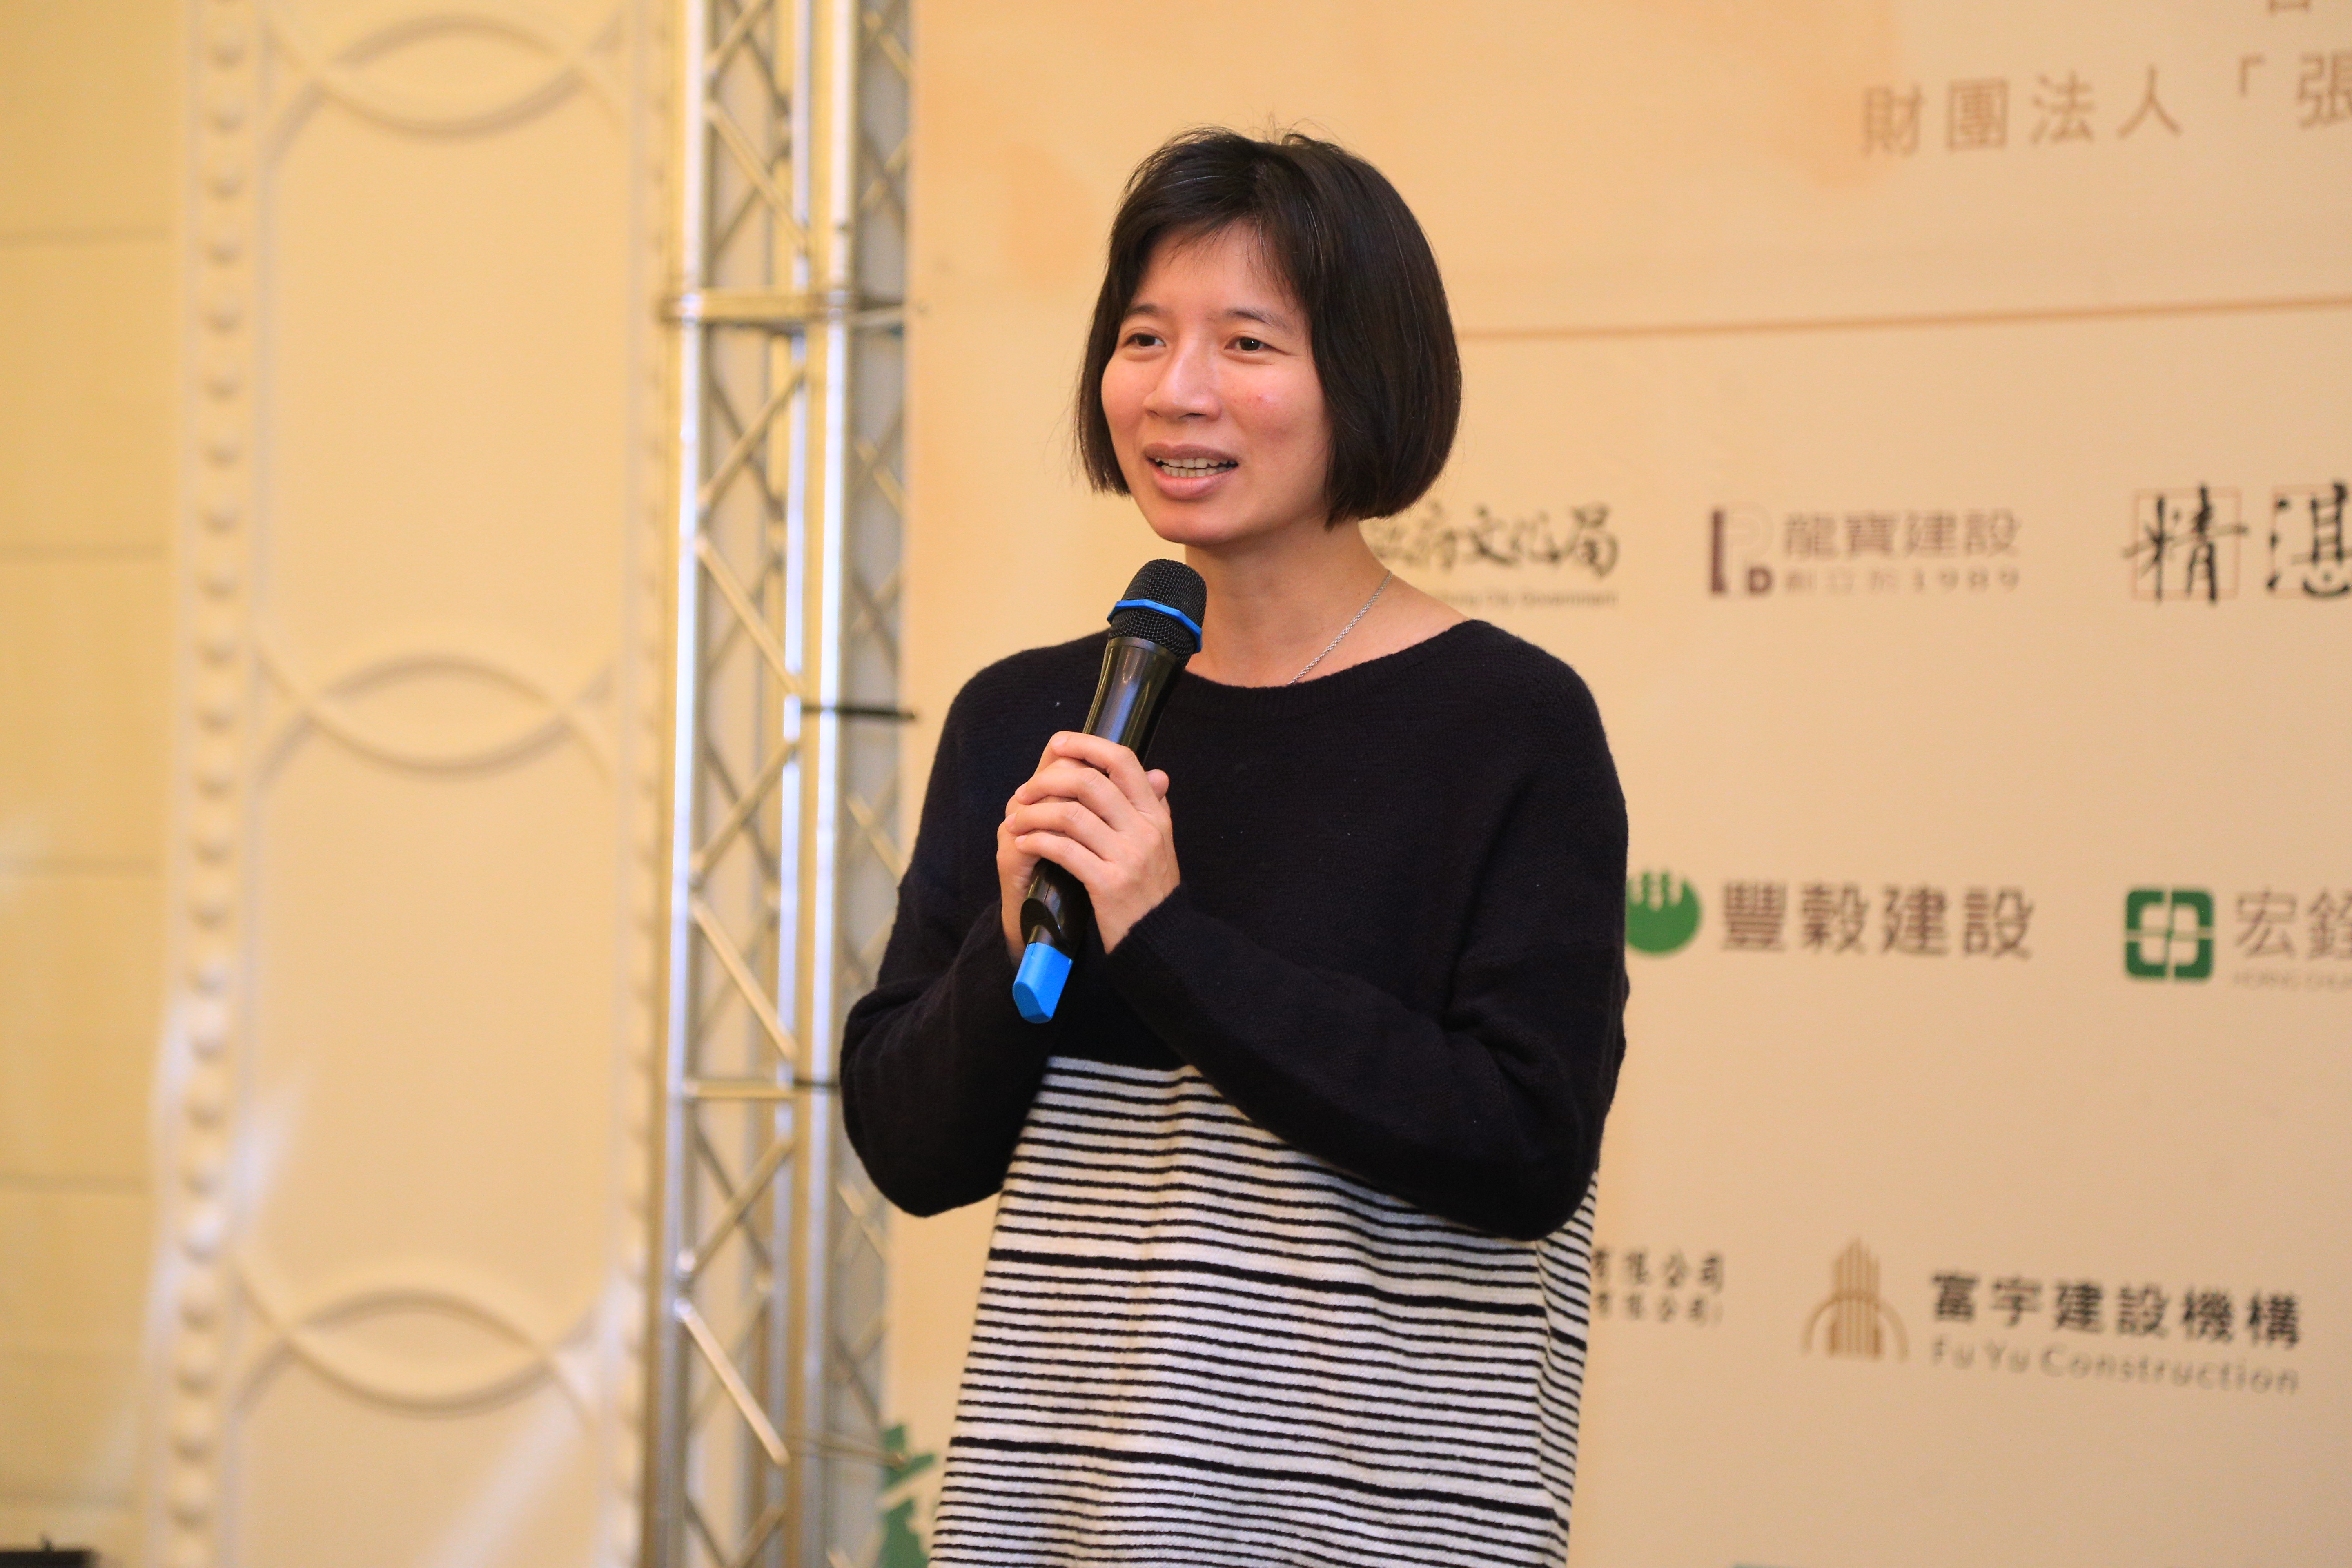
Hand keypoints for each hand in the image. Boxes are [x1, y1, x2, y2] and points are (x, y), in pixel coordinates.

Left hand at [996, 732, 1176, 959]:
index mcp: (1155, 814)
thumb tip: (1158, 772)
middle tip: (1024, 792)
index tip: (1058, 744)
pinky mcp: (1108, 884)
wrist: (1160, 939)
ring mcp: (1128, 857)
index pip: (1123, 761)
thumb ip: (1156, 807)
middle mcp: (1145, 830)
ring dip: (1034, 814)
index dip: (1087, 745)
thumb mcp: (1162, 844)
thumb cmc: (1152, 890)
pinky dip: (1037, 841)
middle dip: (1047, 781)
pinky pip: (1063, 850)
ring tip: (1017, 821)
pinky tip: (1025, 843)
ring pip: (1070, 815)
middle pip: (1089, 783)